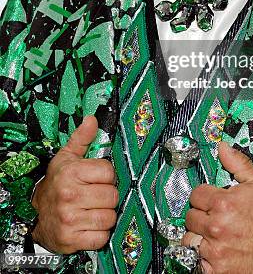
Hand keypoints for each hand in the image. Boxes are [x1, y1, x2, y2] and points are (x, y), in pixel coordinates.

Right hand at [32, 115, 117, 252]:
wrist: (34, 214)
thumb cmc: (56, 183)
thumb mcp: (66, 158)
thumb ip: (82, 138)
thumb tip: (92, 119)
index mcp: (71, 173)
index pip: (108, 172)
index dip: (106, 175)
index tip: (98, 178)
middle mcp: (69, 195)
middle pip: (112, 196)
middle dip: (107, 196)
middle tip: (96, 195)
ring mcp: (70, 219)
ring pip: (109, 217)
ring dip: (105, 215)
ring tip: (93, 209)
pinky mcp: (71, 239)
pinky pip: (101, 238)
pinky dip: (99, 234)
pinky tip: (89, 224)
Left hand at [182, 141, 252, 273]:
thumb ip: (238, 164)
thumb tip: (222, 147)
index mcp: (223, 203)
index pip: (196, 194)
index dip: (206, 197)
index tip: (215, 201)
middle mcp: (216, 226)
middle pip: (190, 216)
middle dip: (202, 216)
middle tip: (217, 219)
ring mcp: (213, 250)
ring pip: (189, 237)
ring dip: (199, 236)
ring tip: (216, 235)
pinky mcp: (213, 269)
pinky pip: (194, 257)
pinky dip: (202, 255)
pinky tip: (216, 250)